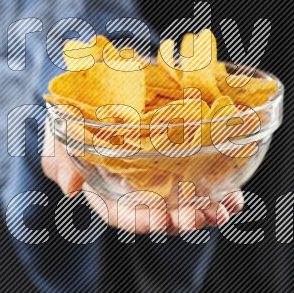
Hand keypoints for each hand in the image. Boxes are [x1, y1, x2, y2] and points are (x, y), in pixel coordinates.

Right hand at [41, 121, 238, 234]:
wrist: (110, 72)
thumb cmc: (82, 104)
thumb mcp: (62, 125)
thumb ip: (58, 154)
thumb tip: (71, 187)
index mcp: (107, 185)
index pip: (121, 212)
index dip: (140, 219)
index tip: (158, 218)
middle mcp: (138, 186)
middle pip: (160, 213)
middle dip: (179, 220)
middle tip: (195, 218)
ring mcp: (165, 175)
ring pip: (187, 204)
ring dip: (206, 212)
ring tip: (222, 211)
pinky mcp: (188, 159)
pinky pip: (208, 184)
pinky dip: (223, 194)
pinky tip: (234, 198)